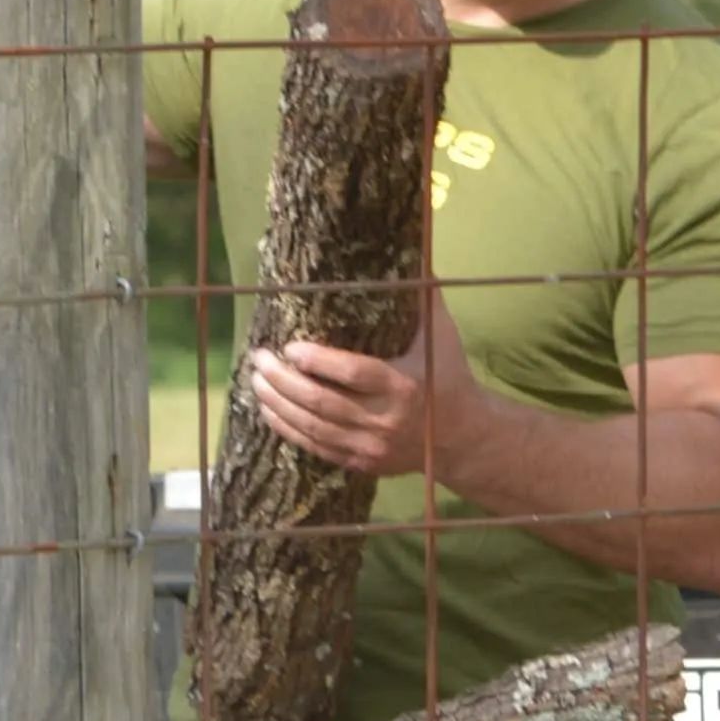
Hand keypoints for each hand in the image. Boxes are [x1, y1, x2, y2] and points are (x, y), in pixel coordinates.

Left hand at [245, 314, 477, 481]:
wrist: (463, 438)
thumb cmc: (448, 378)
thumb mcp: (443, 338)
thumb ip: (426, 300)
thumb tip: (416, 258)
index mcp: (402, 386)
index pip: (351, 374)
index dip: (316, 361)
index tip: (289, 347)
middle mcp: (384, 420)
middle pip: (322, 402)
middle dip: (283, 381)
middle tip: (260, 359)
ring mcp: (370, 446)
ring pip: (313, 426)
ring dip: (278, 404)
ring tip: (256, 381)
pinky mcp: (361, 463)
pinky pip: (316, 448)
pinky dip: (288, 429)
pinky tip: (269, 411)